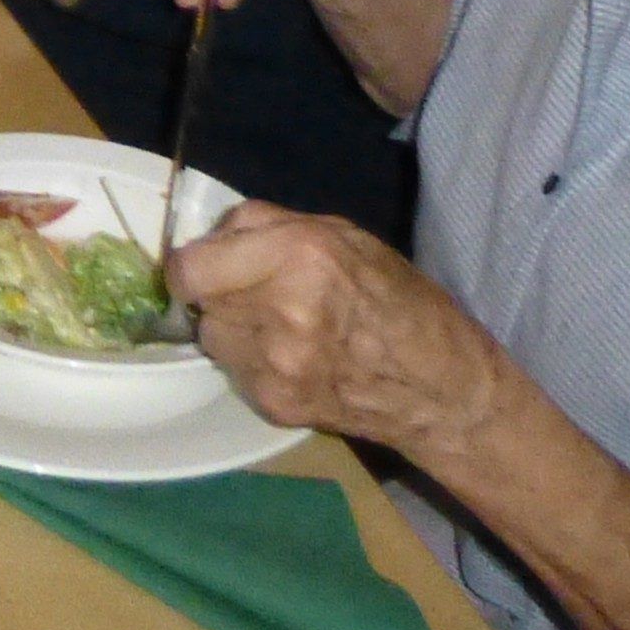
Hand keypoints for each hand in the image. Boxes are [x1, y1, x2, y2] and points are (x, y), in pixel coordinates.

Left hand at [168, 204, 510, 458]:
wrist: (439, 386)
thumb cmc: (395, 297)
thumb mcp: (341, 234)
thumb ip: (268, 226)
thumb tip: (212, 238)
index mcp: (298, 254)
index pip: (191, 267)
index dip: (193, 265)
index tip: (207, 266)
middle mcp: (281, 309)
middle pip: (201, 302)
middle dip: (220, 294)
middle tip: (257, 294)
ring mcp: (276, 364)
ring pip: (213, 338)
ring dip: (233, 329)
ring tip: (278, 327)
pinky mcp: (275, 403)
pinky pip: (236, 371)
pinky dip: (253, 362)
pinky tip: (294, 359)